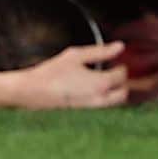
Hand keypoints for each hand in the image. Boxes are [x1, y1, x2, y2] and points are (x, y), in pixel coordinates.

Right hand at [13, 42, 127, 108]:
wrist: (34, 91)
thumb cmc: (53, 71)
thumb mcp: (77, 55)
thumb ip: (100, 51)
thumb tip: (120, 46)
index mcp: (101, 83)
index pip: (122, 75)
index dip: (120, 64)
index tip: (114, 57)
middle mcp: (100, 98)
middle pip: (123, 93)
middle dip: (122, 82)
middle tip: (113, 68)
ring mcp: (92, 107)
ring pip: (113, 102)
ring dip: (114, 90)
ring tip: (102, 76)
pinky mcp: (84, 111)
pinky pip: (102, 104)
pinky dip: (103, 96)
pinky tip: (90, 84)